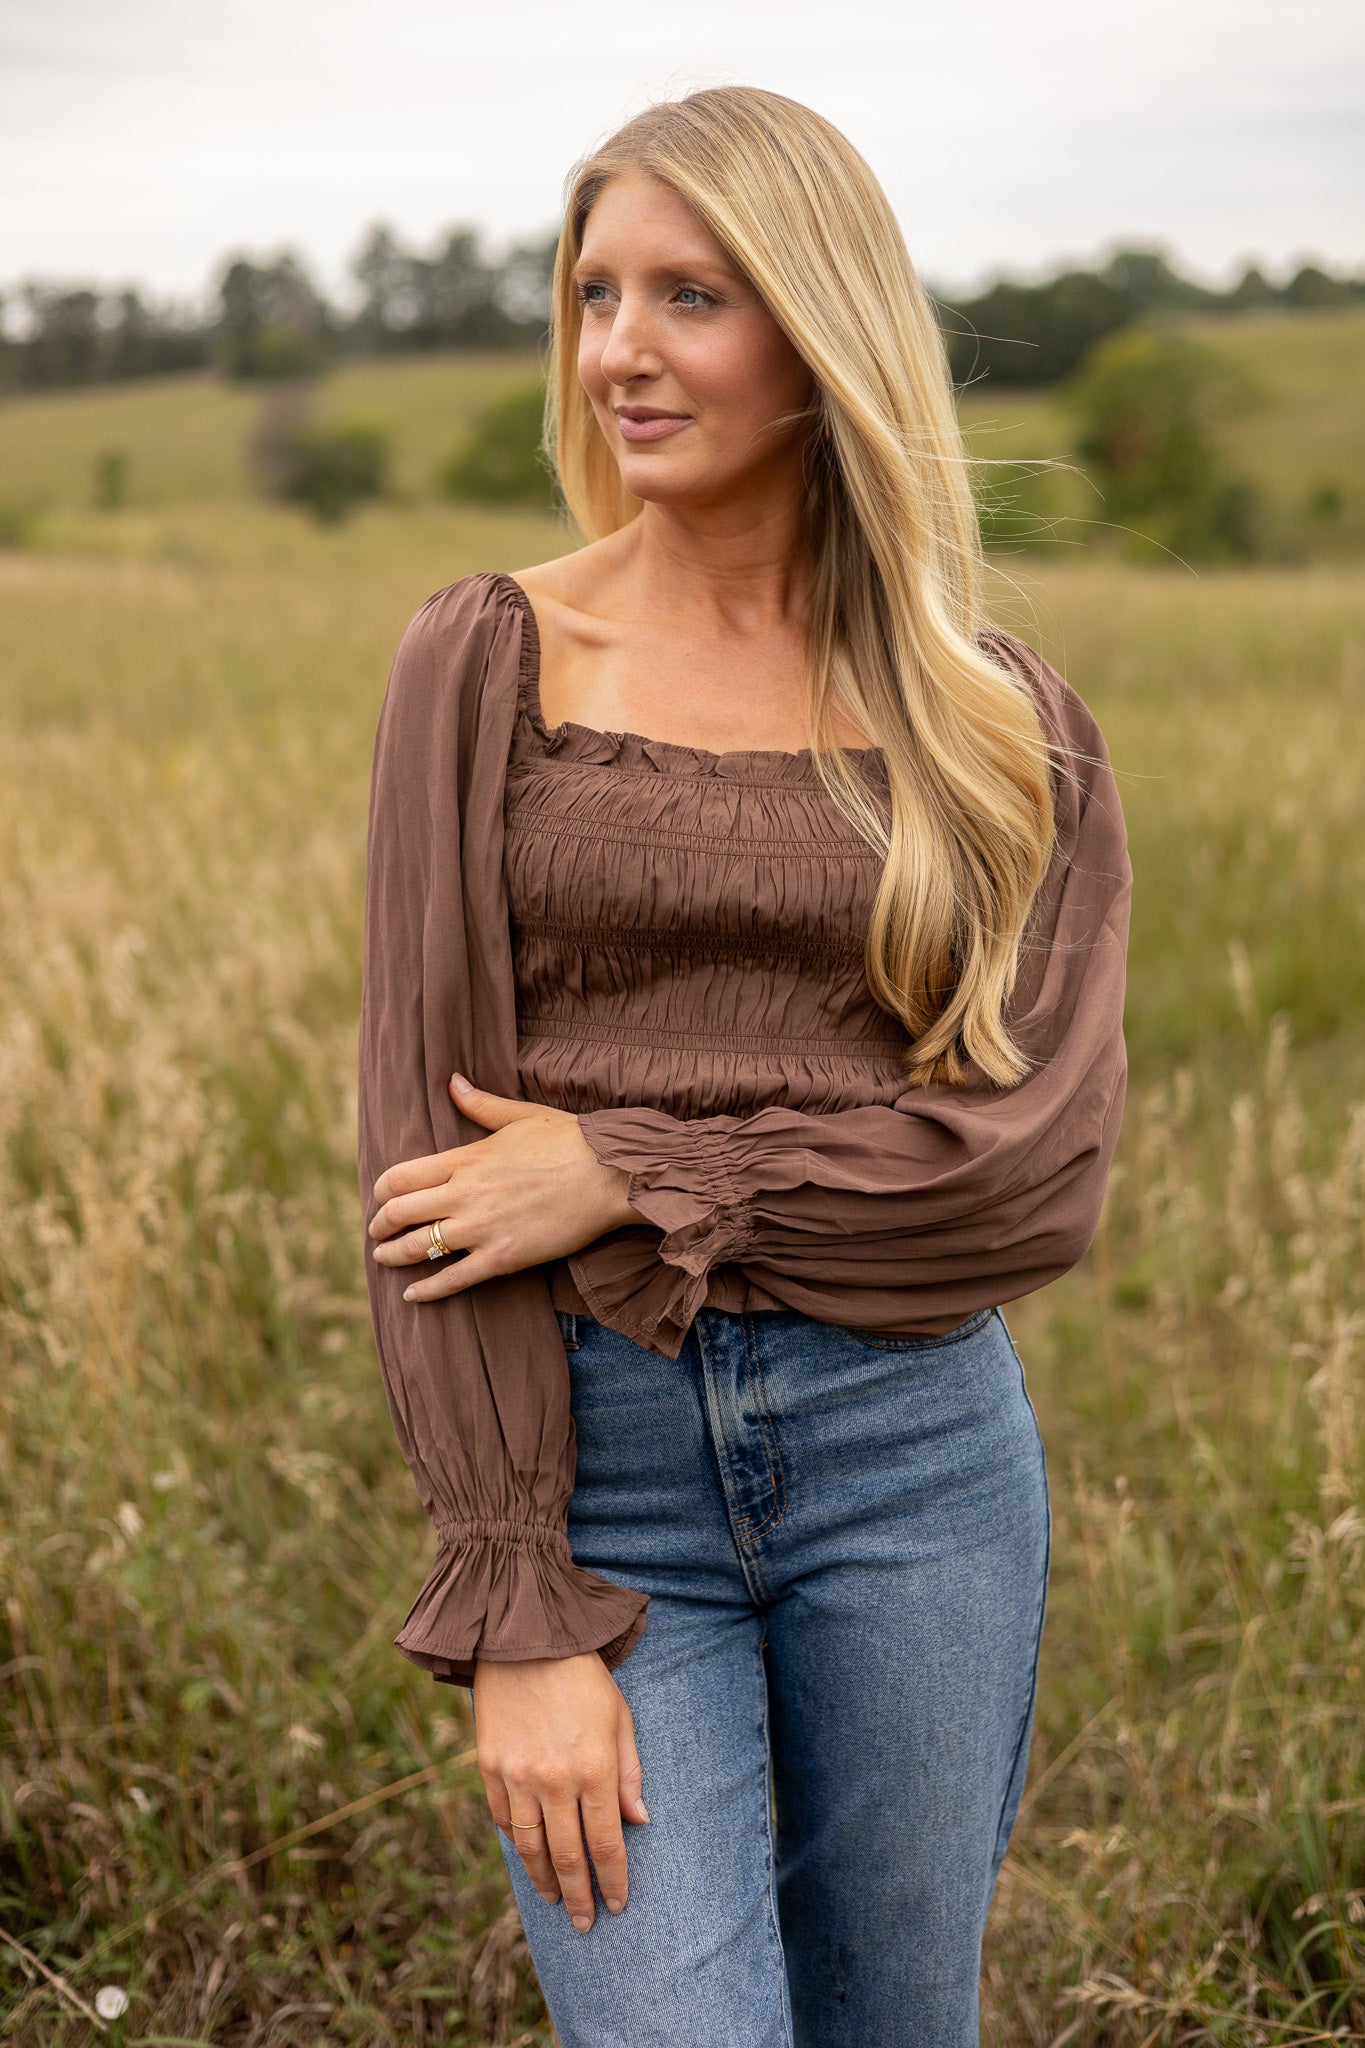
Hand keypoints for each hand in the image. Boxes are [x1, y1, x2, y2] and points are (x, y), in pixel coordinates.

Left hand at [368, 1074, 637, 1300]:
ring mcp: (482, 1228)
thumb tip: (452, 1081)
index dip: (380, 1191)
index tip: (380, 1198)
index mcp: (466, 1159)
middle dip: (379, 1224)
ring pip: (418, 1247)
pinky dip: (428, 1291)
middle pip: (399, 1213)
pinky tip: (412, 1296)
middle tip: (376, 1231)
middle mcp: (465, 1194)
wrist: (611, 1175)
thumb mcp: (521, 1115)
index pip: (400, 1176)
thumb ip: (480, 1104)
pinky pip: (453, 1280)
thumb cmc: (571, 1141)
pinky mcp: (503, 1258)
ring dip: (393, 1255)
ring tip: (384, 1258)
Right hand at [475, 1651, 649, 1931]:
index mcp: (595, 1769)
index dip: (612, 1881)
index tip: (617, 1905)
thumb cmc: (582, 1676)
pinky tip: (529, 1854)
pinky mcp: (489, 1768)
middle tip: (584, 1923)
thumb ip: (629, 1772)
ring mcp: (518, 1776)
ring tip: (555, 1900)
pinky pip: (505, 1819)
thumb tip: (638, 1821)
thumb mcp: (619, 1717)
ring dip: (545, 1881)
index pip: (606, 1844)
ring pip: (531, 1848)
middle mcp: (555, 1781)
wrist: (525, 1638)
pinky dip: (517, 1842)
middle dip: (579, 1896)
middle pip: (568, 1857)